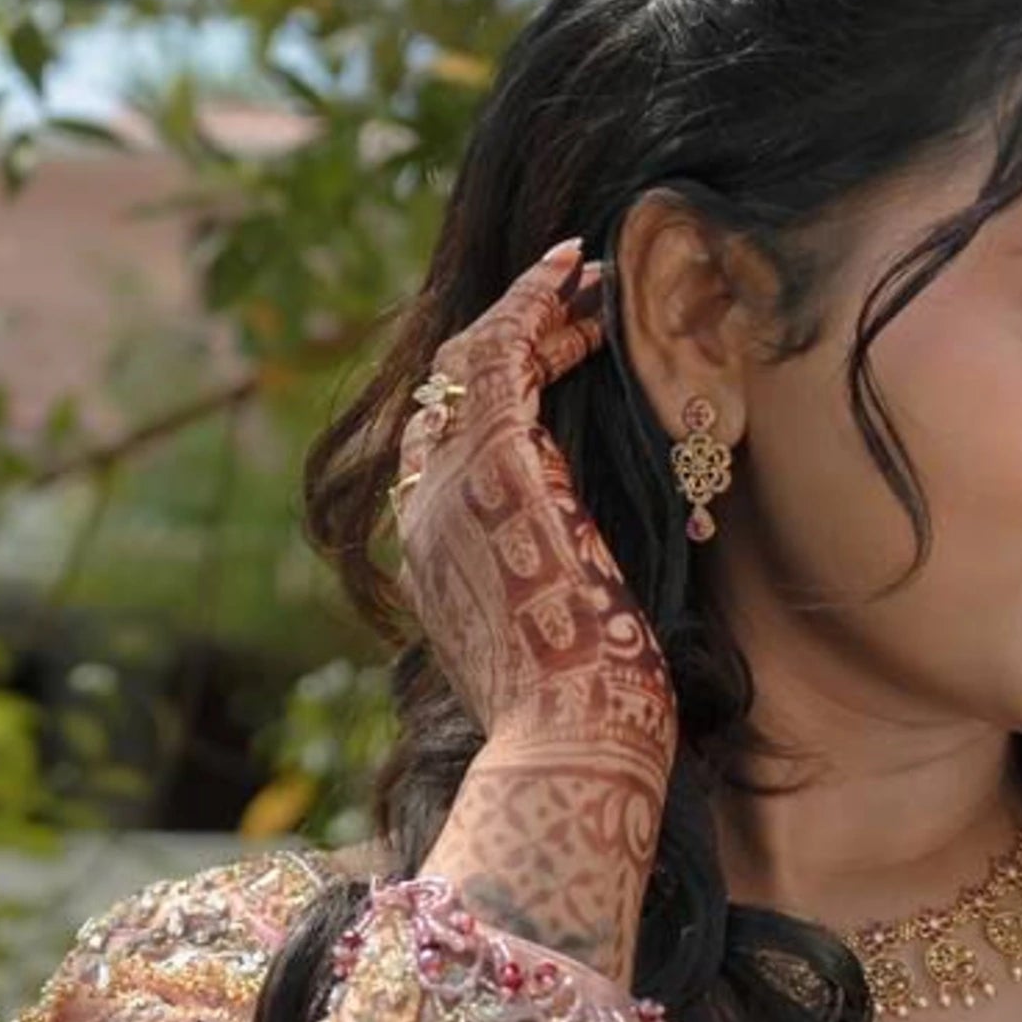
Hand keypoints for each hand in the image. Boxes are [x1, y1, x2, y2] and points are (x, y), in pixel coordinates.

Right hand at [390, 240, 672, 757]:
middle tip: (572, 294)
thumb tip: (598, 572)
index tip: (552, 354)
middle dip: (508, 336)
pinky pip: (500, 358)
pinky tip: (570, 277)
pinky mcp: (493, 471)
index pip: (440, 449)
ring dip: (528, 311)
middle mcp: (422, 520)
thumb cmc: (585, 717)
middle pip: (447, 395)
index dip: (491, 393)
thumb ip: (552, 591)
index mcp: (432, 563)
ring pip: (469, 365)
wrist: (572, 745)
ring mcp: (447, 492)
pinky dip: (531, 307)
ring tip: (584, 276)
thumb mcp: (554, 644)